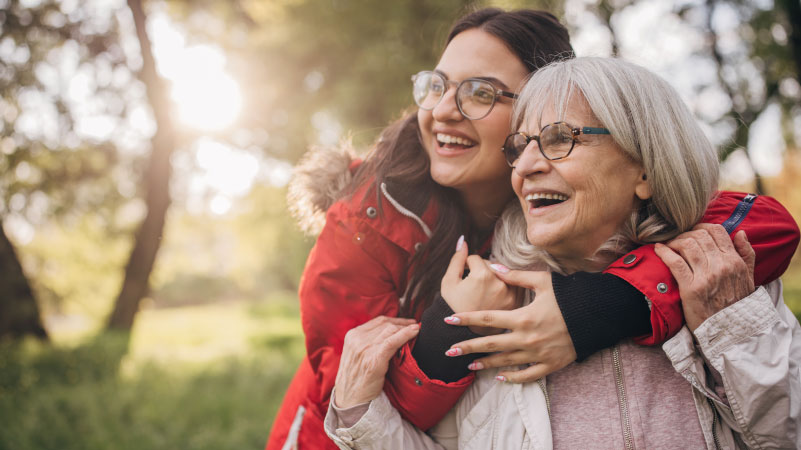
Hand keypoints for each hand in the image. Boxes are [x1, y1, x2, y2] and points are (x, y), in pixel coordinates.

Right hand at [333, 316, 419, 408]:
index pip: (378, 321)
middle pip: (386, 324)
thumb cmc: (355, 380)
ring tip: (417, 329)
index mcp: (352, 336)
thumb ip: (367, 343)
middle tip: (415, 326)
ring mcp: (364, 348)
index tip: (407, 322)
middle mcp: (357, 339)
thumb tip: (389, 334)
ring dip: (406, 328)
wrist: (350, 400)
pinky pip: (392, 341)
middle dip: (403, 324)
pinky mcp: (374, 359)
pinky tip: (415, 331)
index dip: (396, 320)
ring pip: (390, 331)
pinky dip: (406, 334)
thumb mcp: (356, 355)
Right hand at [440, 237, 518, 333]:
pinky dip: (505, 286)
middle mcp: (500, 283)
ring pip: (503, 274)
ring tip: (484, 291)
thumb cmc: (454, 307)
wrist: (466, 334)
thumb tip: (462, 240)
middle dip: (482, 271)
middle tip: (474, 286)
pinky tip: (494, 295)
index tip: (464, 278)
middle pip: (491, 265)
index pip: (476, 259)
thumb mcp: (448, 283)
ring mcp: (510, 293)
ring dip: (495, 277)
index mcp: (482, 276)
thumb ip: (456, 260)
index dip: (467, 266)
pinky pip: (512, 285)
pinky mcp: (516, 302)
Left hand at [443, 268, 576, 382]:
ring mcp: (537, 353)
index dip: (465, 319)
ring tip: (468, 365)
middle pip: (490, 344)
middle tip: (448, 352)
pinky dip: (512, 378)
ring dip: (485, 364)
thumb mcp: (543, 281)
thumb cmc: (570, 296)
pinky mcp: (550, 364)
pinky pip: (527, 374)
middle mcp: (526, 338)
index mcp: (522, 317)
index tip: (448, 320)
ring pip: (505, 362)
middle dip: (467, 347)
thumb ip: (516, 276)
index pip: (486, 319)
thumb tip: (494, 266)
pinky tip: (499, 378)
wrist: (598, 316)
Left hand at [654, 223, 755, 331]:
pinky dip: (664, 252)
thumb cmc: (737, 305)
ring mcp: (706, 276)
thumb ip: (746, 254)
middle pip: (699, 236)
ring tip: (669, 245)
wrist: (730, 332)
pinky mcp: (690, 287)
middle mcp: (722, 266)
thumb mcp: (749, 278)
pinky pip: (675, 262)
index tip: (692, 231)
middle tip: (677, 239)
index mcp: (735, 261)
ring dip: (674, 241)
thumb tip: (739, 232)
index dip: (701, 227)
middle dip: (685, 233)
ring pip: (686, 245)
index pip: (717, 231)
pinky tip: (658, 249)